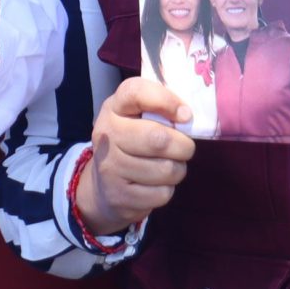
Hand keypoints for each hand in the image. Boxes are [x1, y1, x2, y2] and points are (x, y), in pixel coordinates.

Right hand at [81, 77, 196, 233]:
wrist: (103, 187)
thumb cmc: (131, 143)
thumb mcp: (137, 118)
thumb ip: (160, 109)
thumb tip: (187, 116)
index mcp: (114, 108)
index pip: (135, 92)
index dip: (165, 100)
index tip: (185, 115)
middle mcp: (107, 135)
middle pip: (159, 139)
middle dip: (183, 146)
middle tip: (184, 148)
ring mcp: (110, 167)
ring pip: (166, 169)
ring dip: (177, 169)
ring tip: (168, 166)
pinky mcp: (119, 196)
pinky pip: (162, 193)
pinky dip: (167, 189)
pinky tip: (155, 184)